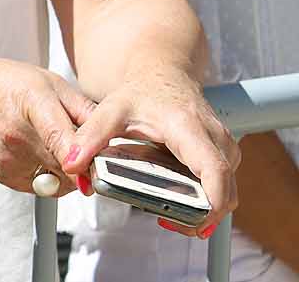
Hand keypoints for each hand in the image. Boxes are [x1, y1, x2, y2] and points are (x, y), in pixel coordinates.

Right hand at [0, 57, 96, 195]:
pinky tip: (32, 152)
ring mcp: (10, 159)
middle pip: (69, 167)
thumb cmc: (3, 84)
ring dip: (66, 171)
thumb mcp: (47, 81)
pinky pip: (42, 186)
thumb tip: (112, 134)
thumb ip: (82, 109)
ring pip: (59, 181)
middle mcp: (19, 136)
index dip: (79, 158)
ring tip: (50, 144)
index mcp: (33, 102)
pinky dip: (46, 174)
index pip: (60, 138)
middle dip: (87, 164)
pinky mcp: (5, 176)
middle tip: (85, 148)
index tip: (91, 172)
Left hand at [63, 68, 239, 237]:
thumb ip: (90, 136)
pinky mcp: (224, 152)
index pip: (215, 171)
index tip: (196, 224)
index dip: (213, 204)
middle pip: (227, 189)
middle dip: (204, 215)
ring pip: (227, 190)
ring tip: (168, 211)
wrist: (161, 74)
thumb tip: (71, 164)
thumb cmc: (140, 93)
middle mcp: (215, 137)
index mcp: (188, 128)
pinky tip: (177, 197)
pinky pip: (223, 183)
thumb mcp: (110, 111)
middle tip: (168, 222)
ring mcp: (224, 145)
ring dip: (205, 207)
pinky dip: (206, 197)